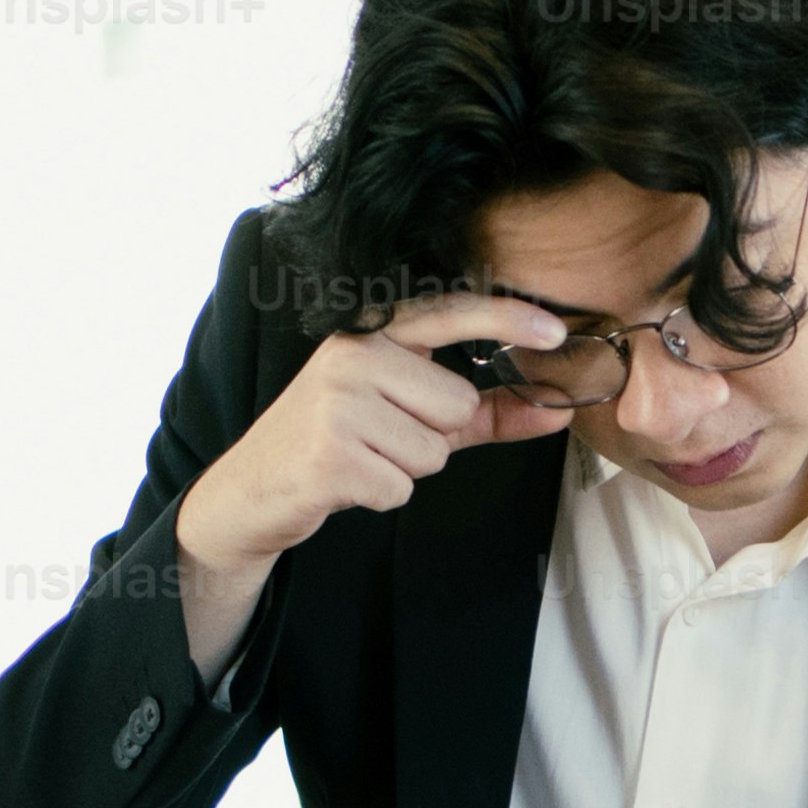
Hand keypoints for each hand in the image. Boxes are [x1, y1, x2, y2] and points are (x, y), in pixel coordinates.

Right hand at [173, 291, 583, 678]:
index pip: (449, 312)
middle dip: (432, 437)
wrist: (251, 489)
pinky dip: (382, 494)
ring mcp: (337, 403)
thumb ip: (482, 411)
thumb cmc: (337, 443)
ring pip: (432, 450)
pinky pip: (402, 486)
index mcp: (369, 334)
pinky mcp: (329, 454)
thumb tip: (556, 411)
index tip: (556, 332)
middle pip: (454, 404)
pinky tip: (346, 480)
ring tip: (360, 457)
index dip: (507, 319)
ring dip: (405, 469)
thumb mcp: (406, 415)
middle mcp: (352, 356)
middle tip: (380, 438)